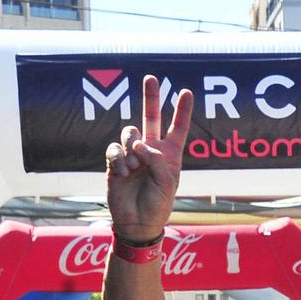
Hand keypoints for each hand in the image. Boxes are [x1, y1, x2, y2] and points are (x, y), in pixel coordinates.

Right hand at [103, 75, 192, 239]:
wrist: (136, 221)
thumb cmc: (158, 204)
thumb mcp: (167, 183)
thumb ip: (157, 160)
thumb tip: (139, 143)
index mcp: (169, 155)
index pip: (177, 128)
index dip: (181, 111)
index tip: (186, 92)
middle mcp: (151, 150)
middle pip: (151, 118)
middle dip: (151, 97)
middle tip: (152, 78)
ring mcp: (132, 154)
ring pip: (129, 132)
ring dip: (132, 148)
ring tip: (134, 168)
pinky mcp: (114, 161)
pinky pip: (114, 148)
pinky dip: (118, 159)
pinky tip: (123, 172)